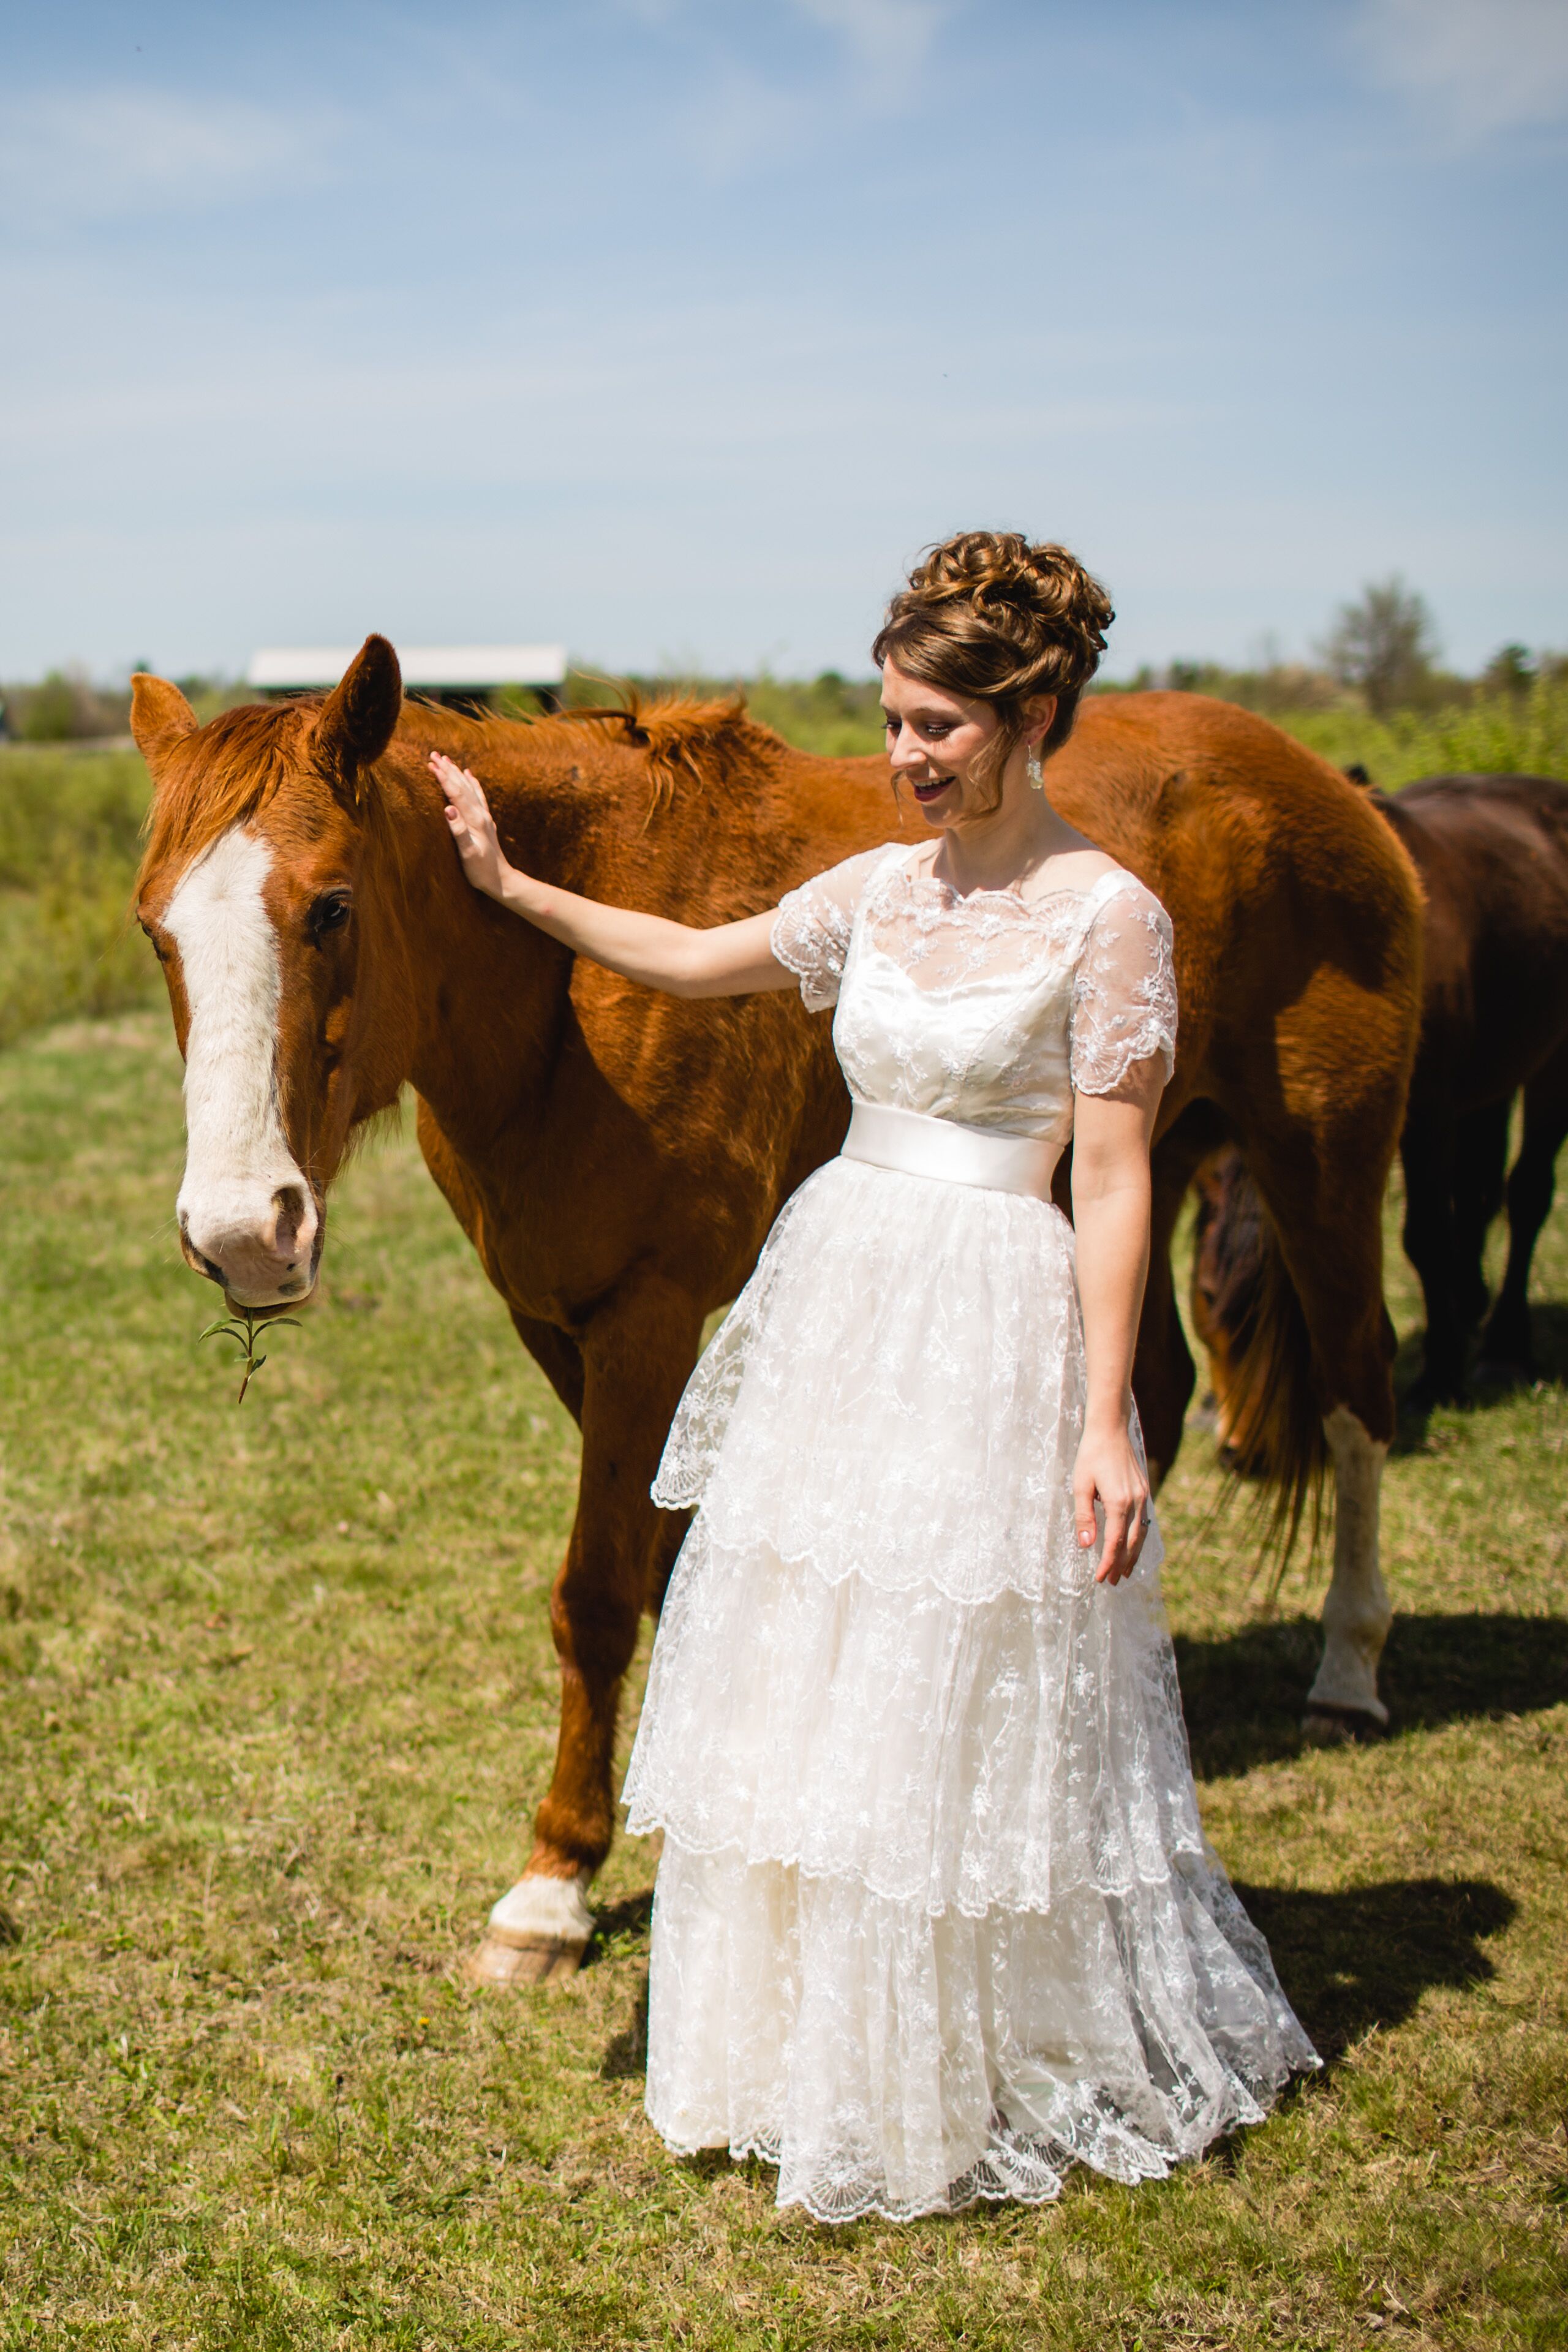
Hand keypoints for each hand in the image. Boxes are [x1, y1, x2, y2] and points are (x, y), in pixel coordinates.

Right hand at [430, 752, 510, 899]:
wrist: (501, 879)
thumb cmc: (480, 870)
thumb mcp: (467, 853)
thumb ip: (458, 831)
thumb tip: (448, 809)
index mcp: (474, 820)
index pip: (456, 793)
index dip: (443, 778)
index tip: (430, 764)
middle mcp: (481, 814)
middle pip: (462, 786)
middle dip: (447, 769)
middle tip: (433, 754)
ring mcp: (484, 816)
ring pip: (470, 787)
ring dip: (457, 773)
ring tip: (447, 759)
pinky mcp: (486, 821)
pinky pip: (478, 795)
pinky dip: (472, 783)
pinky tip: (469, 775)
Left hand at [1072, 1420, 1150, 1585]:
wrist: (1110, 1430)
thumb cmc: (1090, 1456)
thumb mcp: (1080, 1486)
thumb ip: (1084, 1517)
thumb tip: (1087, 1545)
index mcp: (1118, 1502)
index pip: (1114, 1542)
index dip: (1108, 1563)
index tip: (1101, 1578)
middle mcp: (1135, 1501)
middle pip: (1131, 1542)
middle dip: (1122, 1564)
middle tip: (1114, 1582)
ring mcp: (1142, 1496)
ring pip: (1141, 1533)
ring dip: (1133, 1555)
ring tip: (1126, 1572)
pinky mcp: (1144, 1490)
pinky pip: (1144, 1521)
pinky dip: (1139, 1538)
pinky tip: (1133, 1546)